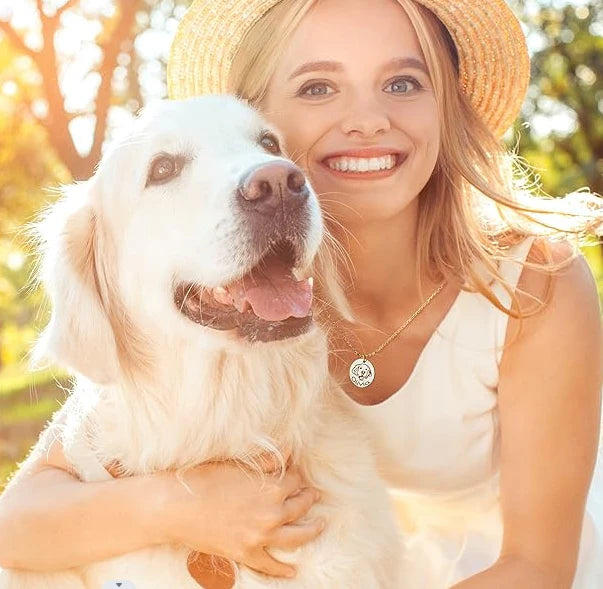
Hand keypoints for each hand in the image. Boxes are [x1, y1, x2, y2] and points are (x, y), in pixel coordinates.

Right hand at [156, 452, 323, 578]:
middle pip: (300, 506)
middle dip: (308, 498)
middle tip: (313, 494)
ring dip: (311, 530)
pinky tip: (292, 571)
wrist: (175, 506)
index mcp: (272, 487)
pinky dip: (283, 570)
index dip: (296, 474)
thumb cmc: (205, 478)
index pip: (295, 480)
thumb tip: (290, 452)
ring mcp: (260, 537)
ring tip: (320, 525)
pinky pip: (271, 565)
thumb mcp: (239, 463)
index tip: (296, 473)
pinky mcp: (246, 553)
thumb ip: (269, 460)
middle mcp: (272, 514)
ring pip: (297, 536)